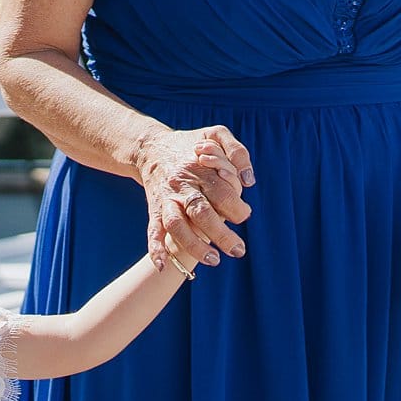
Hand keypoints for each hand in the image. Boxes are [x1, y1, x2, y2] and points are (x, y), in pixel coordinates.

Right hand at [132, 125, 254, 269]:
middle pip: (201, 211)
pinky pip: (152, 230)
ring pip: (176, 224)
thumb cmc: (192, 145)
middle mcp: (182, 186)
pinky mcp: (155, 210)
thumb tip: (249, 180)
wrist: (151, 148)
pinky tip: (162, 265)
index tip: (244, 214)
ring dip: (193, 244)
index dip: (236, 207)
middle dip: (221, 233)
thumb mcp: (216, 134)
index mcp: (199, 168)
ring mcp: (166, 199)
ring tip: (213, 260)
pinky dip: (155, 249)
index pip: (222, 192)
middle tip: (238, 250)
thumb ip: (237, 151)